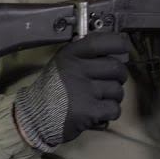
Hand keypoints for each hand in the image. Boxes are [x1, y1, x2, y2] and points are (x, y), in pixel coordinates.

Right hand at [13, 32, 130, 150]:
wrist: (35, 116)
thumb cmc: (53, 89)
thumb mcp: (63, 63)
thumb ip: (85, 55)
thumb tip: (118, 49)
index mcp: (70, 55)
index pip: (100, 42)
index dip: (118, 43)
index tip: (124, 47)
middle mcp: (76, 69)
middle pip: (116, 68)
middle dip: (120, 76)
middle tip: (111, 81)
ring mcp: (83, 90)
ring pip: (118, 90)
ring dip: (114, 97)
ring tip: (100, 99)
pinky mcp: (88, 111)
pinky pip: (114, 109)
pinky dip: (110, 112)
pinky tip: (99, 112)